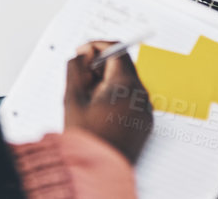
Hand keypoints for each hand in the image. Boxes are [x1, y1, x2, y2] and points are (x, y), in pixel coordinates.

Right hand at [63, 41, 153, 162]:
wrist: (97, 172)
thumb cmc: (86, 138)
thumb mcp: (72, 96)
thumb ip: (75, 68)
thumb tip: (82, 54)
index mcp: (126, 85)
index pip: (116, 50)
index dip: (96, 46)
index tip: (82, 52)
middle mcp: (141, 96)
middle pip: (122, 67)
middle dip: (100, 68)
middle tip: (81, 80)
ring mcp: (145, 112)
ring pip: (126, 84)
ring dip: (107, 83)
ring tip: (88, 100)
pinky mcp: (144, 124)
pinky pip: (131, 101)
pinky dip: (116, 98)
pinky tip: (99, 112)